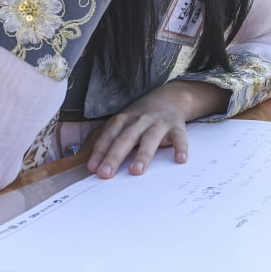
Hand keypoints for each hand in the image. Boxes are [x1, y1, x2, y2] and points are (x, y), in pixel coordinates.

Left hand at [86, 81, 228, 177]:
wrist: (170, 98)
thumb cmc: (141, 117)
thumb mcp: (122, 123)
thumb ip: (107, 141)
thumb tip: (90, 164)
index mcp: (123, 120)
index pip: (109, 136)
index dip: (100, 151)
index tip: (93, 168)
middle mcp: (139, 120)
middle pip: (125, 138)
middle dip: (114, 156)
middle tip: (106, 173)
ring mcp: (158, 123)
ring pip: (150, 138)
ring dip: (143, 154)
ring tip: (136, 171)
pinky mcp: (176, 127)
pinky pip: (178, 137)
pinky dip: (180, 147)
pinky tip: (180, 159)